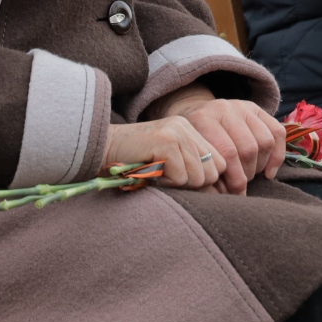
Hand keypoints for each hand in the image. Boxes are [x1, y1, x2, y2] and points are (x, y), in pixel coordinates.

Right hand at [104, 116, 225, 190]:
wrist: (100, 150)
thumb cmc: (132, 163)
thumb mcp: (168, 163)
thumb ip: (190, 169)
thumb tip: (218, 194)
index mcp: (190, 130)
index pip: (221, 163)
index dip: (207, 181)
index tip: (185, 186)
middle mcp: (187, 128)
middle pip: (214, 172)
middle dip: (193, 184)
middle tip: (167, 179)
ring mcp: (177, 133)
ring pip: (199, 177)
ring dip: (177, 184)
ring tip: (157, 175)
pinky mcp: (166, 142)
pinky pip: (181, 177)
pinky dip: (166, 183)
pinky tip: (150, 174)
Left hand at [159, 92, 286, 194]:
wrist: (194, 114)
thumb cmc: (192, 142)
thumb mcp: (191, 154)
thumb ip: (207, 172)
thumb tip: (226, 196)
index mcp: (204, 118)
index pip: (228, 153)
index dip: (235, 179)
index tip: (235, 195)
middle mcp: (225, 108)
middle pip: (248, 148)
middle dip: (247, 174)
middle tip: (241, 186)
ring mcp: (243, 107)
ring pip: (265, 142)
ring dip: (260, 166)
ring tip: (250, 175)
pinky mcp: (258, 109)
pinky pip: (278, 133)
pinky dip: (277, 156)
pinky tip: (268, 172)